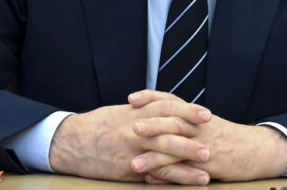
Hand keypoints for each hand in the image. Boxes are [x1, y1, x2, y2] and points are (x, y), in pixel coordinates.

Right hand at [48, 92, 211, 183]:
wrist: (72, 142)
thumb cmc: (99, 125)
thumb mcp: (122, 112)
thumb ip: (145, 110)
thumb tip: (167, 110)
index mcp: (137, 112)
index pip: (167, 106)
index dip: (188, 110)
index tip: (206, 114)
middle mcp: (137, 128)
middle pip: (171, 128)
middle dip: (194, 134)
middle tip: (214, 137)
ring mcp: (133, 149)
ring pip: (166, 151)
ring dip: (189, 157)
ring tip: (209, 162)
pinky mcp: (129, 169)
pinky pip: (156, 173)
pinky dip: (175, 178)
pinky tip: (189, 181)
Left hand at [129, 90, 286, 183]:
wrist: (257, 150)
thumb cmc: (227, 137)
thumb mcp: (206, 123)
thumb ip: (184, 119)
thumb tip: (157, 118)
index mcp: (196, 115)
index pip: (170, 100)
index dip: (150, 98)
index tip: (131, 98)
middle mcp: (199, 127)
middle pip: (173, 122)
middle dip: (150, 124)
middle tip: (130, 127)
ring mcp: (204, 147)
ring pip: (177, 150)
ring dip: (154, 157)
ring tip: (134, 163)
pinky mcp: (210, 166)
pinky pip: (185, 172)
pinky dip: (167, 177)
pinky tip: (153, 181)